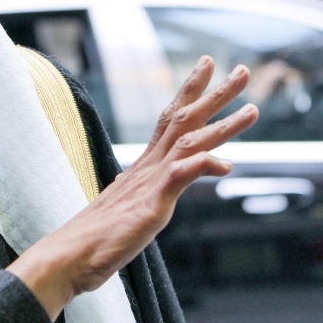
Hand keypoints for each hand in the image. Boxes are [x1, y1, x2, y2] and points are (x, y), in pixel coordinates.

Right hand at [7, 56, 258, 320]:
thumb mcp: (133, 207)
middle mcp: (147, 167)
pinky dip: (199, 165)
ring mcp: (148, 185)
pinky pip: (176, 180)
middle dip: (214, 95)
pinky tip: (221, 162)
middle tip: (242, 71)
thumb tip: (166, 179)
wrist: (69, 256)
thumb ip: (153, 190)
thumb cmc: (97, 237)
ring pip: (188, 144)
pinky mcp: (149, 207)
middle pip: (184, 121)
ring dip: (221, 125)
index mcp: (144, 166)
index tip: (206, 67)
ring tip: (252, 110)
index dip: (190, 92)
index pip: (171, 119)